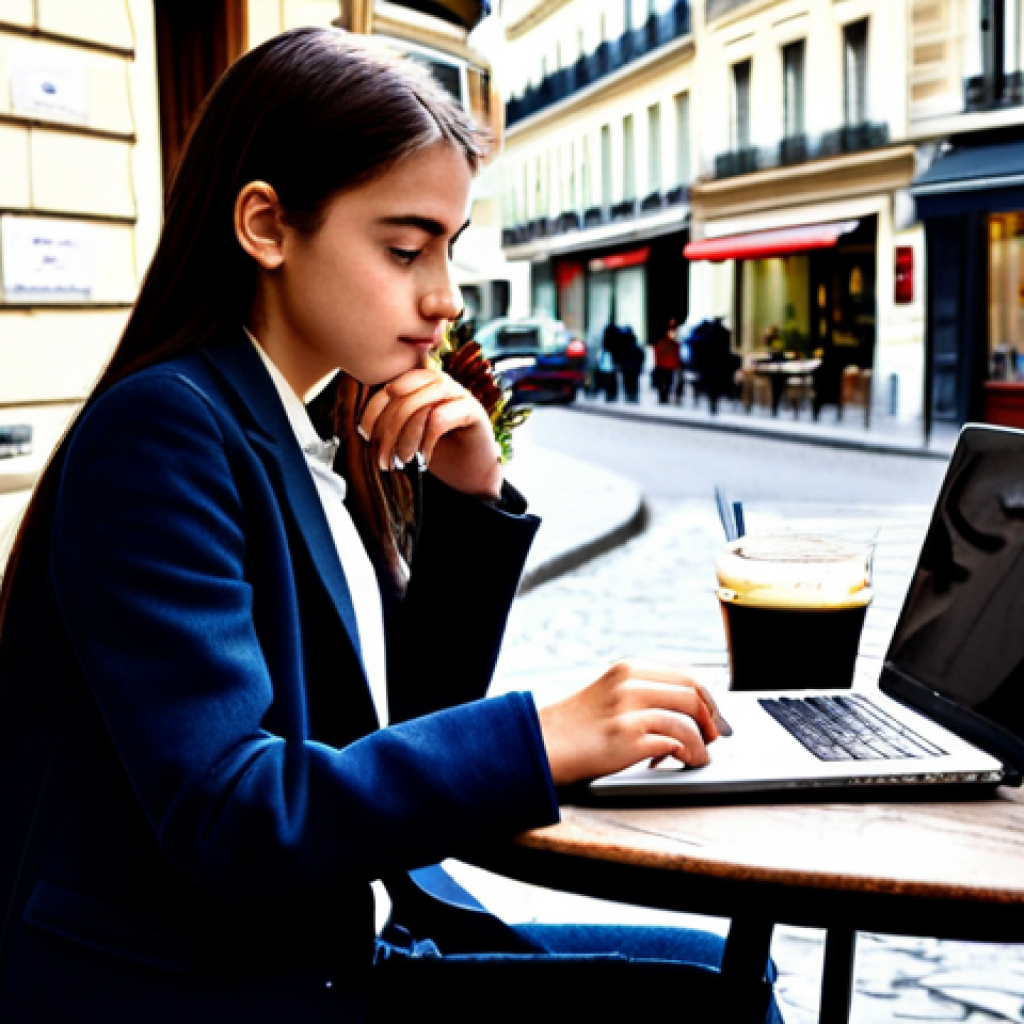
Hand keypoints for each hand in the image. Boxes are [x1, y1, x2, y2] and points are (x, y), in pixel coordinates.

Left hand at [359, 368, 501, 499]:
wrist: (470, 470)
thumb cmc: (435, 450)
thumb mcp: (407, 434)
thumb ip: (390, 422)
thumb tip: (363, 428)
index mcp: (418, 382)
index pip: (388, 387)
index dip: (372, 411)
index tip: (366, 435)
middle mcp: (437, 381)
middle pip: (402, 395)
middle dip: (387, 430)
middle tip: (383, 458)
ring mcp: (457, 392)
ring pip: (420, 404)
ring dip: (406, 436)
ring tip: (403, 460)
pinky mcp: (473, 410)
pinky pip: (440, 418)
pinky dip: (427, 440)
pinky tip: (424, 457)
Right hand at [537, 659, 723, 785]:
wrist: (543, 743)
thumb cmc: (577, 724)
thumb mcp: (609, 692)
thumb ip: (643, 691)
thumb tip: (689, 705)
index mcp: (628, 669)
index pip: (687, 675)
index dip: (707, 698)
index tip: (713, 717)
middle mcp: (630, 684)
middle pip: (693, 694)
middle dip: (711, 718)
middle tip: (712, 737)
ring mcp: (629, 711)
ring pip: (688, 719)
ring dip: (702, 742)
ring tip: (699, 755)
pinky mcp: (628, 739)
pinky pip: (676, 743)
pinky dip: (689, 754)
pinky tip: (685, 762)